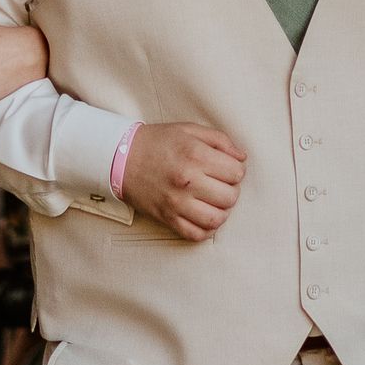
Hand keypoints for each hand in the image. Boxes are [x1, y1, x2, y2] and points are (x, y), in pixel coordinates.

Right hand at [122, 122, 245, 241]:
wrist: (122, 157)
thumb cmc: (158, 142)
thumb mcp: (189, 130)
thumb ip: (220, 140)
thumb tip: (242, 158)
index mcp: (195, 155)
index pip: (236, 172)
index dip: (235, 170)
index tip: (225, 169)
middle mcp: (187, 180)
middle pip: (230, 197)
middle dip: (231, 190)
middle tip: (221, 184)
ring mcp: (176, 202)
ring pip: (217, 219)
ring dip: (222, 211)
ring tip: (215, 201)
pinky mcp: (167, 217)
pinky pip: (196, 234)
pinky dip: (206, 229)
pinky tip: (204, 216)